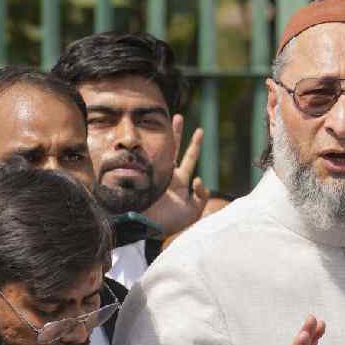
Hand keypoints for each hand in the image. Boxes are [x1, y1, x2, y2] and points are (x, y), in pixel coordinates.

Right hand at [142, 117, 209, 235]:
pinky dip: (149, 150)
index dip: (194, 145)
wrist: (148, 227)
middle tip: (177, 116)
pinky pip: (147, 158)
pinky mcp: (143, 174)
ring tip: (167, 118)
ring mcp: (154, 173)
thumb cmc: (170, 223)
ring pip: (161, 150)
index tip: (200, 130)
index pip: (189, 159)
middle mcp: (167, 175)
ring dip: (164, 135)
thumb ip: (201, 196)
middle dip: (177, 133)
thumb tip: (198, 179)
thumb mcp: (193, 212)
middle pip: (174, 149)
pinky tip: (151, 141)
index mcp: (179, 182)